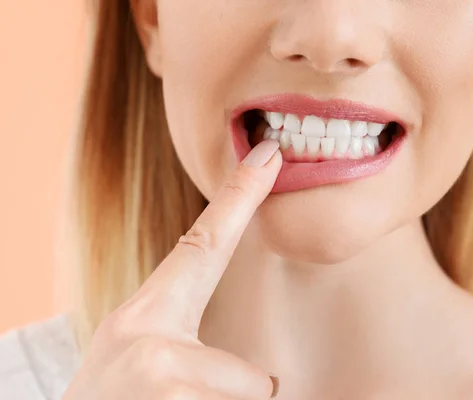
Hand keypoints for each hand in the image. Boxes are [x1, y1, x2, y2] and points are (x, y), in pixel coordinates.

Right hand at [63, 140, 281, 399]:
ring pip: (250, 399)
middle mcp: (152, 337)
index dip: (240, 199)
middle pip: (255, 377)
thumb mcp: (137, 362)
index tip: (269, 155)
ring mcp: (163, 374)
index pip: (203, 245)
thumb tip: (263, 378)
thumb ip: (183, 347)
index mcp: (143, 317)